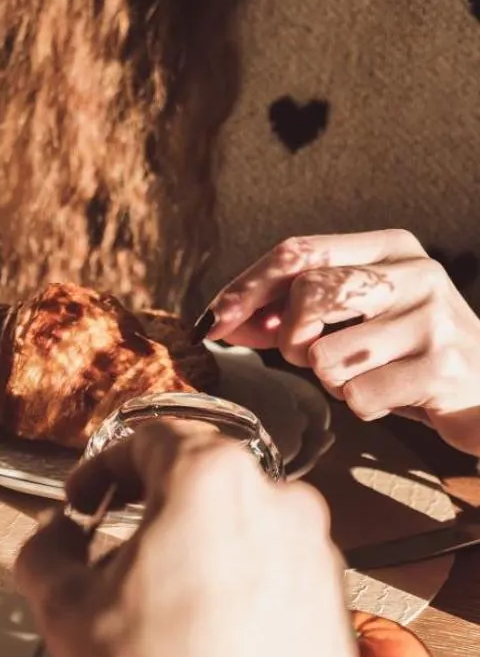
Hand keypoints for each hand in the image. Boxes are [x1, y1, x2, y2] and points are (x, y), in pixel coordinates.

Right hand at [15, 425, 356, 656]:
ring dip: (198, 554)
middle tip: (113, 554)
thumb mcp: (65, 612)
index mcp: (211, 480)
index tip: (81, 502)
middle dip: (152, 513)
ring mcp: (317, 555)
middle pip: (203, 485)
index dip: (102, 467)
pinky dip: (238, 593)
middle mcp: (280, 501)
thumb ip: (46, 550)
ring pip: (242, 533)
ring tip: (158, 611)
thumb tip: (53, 534)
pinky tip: (206, 642)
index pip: (149, 438)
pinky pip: (275, 580)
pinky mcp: (334, 608)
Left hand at [202, 230, 479, 454]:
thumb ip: (298, 314)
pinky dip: (363, 409)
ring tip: (368, 377)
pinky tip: (393, 399)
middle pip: (310, 292)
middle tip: (307, 358)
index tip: (216, 318)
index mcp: (392, 248)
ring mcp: (431, 319)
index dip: (249, 286)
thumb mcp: (360, 320)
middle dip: (291, 338)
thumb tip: (229, 318)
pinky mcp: (440, 368)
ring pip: (328, 357)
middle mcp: (416, 272)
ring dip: (334, 382)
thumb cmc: (412, 356)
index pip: (301, 251)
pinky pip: (358, 398)